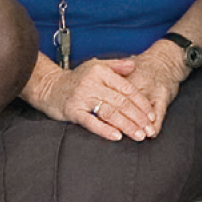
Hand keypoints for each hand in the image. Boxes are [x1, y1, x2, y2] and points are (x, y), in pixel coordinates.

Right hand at [27, 55, 156, 141]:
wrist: (50, 87)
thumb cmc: (77, 78)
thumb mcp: (96, 66)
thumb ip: (116, 66)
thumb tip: (134, 64)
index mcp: (101, 72)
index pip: (127, 89)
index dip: (141, 102)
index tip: (152, 115)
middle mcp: (92, 83)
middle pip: (121, 102)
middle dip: (138, 117)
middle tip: (148, 129)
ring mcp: (82, 98)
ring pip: (109, 113)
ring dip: (126, 125)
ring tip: (138, 135)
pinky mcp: (73, 111)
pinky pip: (91, 122)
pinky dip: (105, 130)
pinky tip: (117, 136)